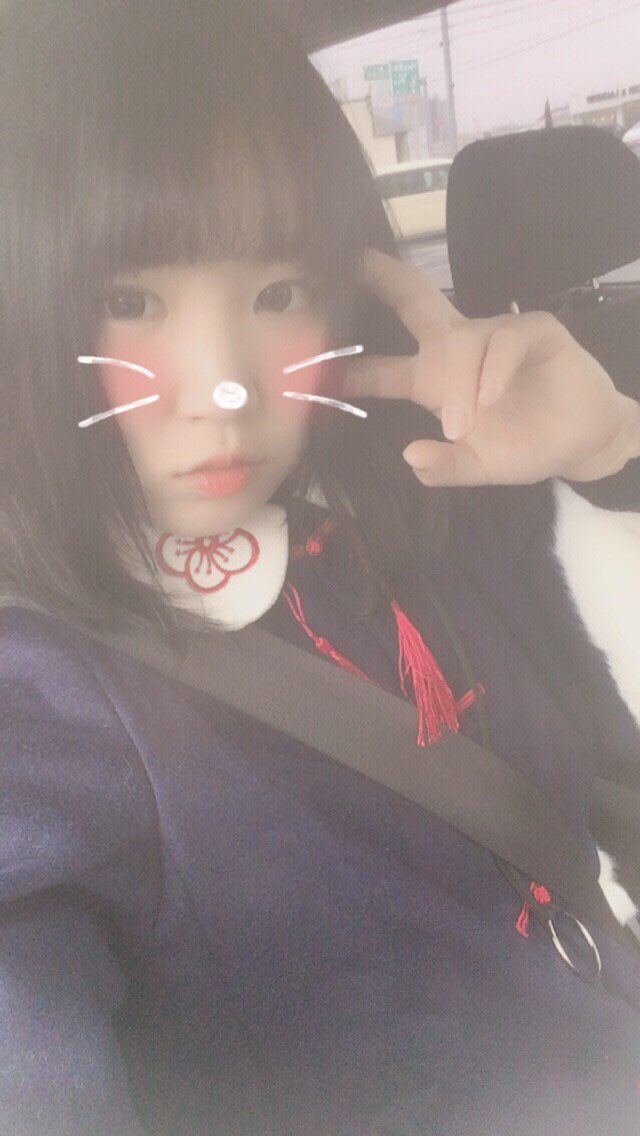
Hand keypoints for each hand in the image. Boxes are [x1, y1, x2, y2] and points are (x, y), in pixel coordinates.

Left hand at [342, 248, 639, 486]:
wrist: (581, 443)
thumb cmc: (524, 446)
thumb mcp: (479, 467)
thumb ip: (446, 467)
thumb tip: (412, 457)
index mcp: (433, 380)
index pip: (382, 368)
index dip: (351, 367)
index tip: (311, 361)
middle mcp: (458, 347)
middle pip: (415, 302)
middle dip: (385, 279)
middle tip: (356, 261)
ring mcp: (495, 335)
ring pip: (463, 342)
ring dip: (459, 384)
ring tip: (463, 425)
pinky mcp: (534, 330)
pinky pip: (505, 341)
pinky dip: (494, 370)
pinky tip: (491, 396)